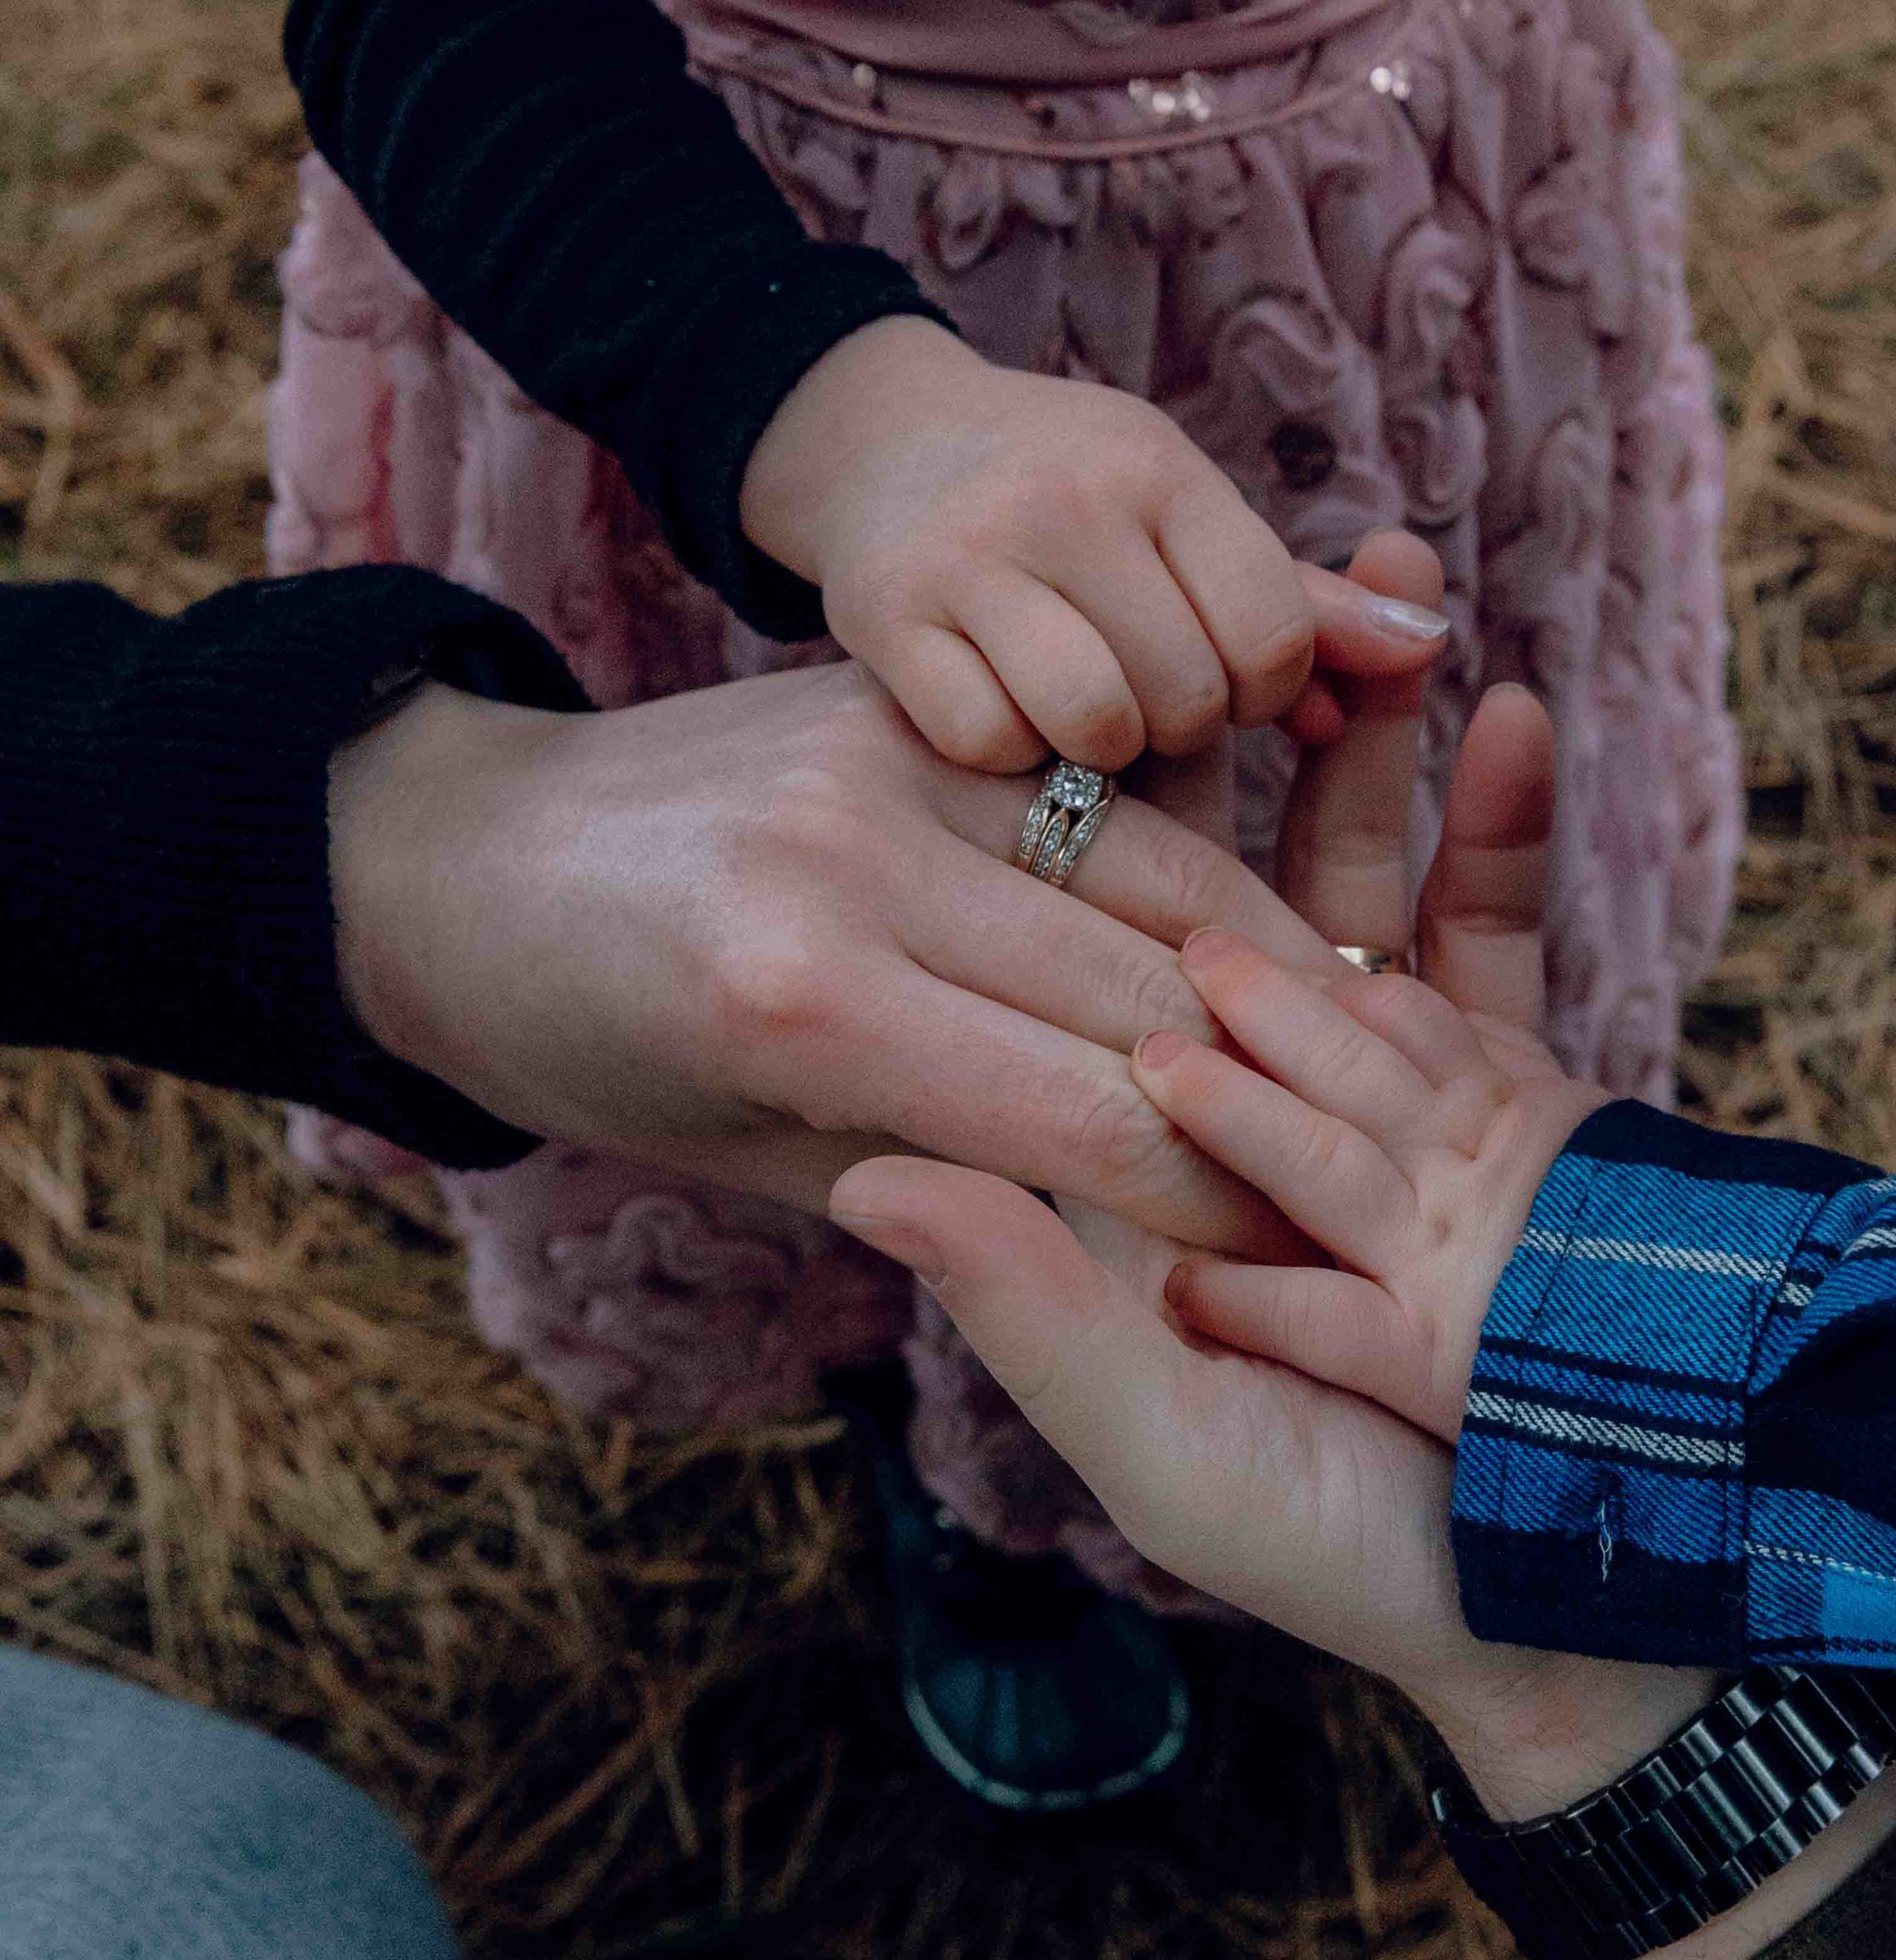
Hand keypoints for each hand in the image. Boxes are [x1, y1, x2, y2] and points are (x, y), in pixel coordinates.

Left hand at [330, 653, 1382, 1247]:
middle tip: (1362, 1163)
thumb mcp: (757, 1168)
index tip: (1300, 1258)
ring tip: (1347, 1046)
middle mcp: (859, 865)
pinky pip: (1106, 784)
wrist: (468, 861)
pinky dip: (1193, 857)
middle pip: (1153, 990)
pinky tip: (1259, 927)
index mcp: (810, 1010)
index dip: (1221, 1201)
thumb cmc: (598, 1053)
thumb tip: (1149, 1214)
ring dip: (1268, 962)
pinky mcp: (912, 701)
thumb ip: (954, 1191)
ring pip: (1161, 867)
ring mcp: (892, 759)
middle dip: (1272, 1094)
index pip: (1098, 1118)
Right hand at [737, 315, 1446, 773]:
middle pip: (1188, 693)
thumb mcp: (1186, 515)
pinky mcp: (885, 617)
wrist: (887, 439)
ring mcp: (968, 556)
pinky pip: (986, 739)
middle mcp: (1067, 501)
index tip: (1231, 684)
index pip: (1273, 629)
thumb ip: (1307, 599)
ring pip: (1093, 723)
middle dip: (1182, 725)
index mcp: (1161, 469)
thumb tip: (1429, 650)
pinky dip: (1006, 755)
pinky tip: (1002, 716)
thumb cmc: (1073, 497)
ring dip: (1100, 753)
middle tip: (1146, 704)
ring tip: (1083, 718)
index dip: (1269, 690)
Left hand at [827, 569, 1895, 1959]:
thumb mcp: (1174, 1455)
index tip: (1067, 728)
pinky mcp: (1502, 1099)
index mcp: (1130, 1193)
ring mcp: (1374, 1098)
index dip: (1085, 862)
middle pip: (1207, 898)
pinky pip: (1486, 942)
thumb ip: (1036, 1311)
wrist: (1574, 1618)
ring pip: (1349, 887)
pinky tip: (1515, 708)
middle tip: (1199, 594)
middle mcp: (1239, 1126)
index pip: (1087, 1006)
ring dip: (1362, 740)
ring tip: (1366, 586)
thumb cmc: (1351, 1567)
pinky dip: (1501, 831)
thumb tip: (875, 1179)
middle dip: (1225, 749)